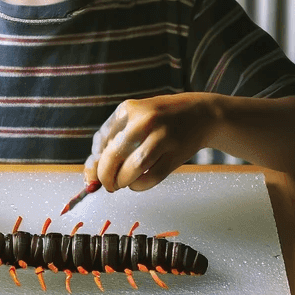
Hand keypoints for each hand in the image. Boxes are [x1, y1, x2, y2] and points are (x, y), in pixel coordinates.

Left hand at [85, 94, 215, 191]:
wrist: (202, 113)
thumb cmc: (162, 119)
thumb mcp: (137, 117)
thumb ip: (116, 139)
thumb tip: (92, 173)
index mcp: (128, 109)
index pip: (101, 139)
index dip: (95, 161)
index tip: (94, 174)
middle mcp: (144, 120)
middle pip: (114, 155)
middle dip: (105, 176)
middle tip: (107, 185)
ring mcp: (162, 136)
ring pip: (132, 168)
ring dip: (122, 182)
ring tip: (121, 184)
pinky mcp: (176, 153)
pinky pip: (152, 177)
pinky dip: (139, 185)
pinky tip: (137, 184)